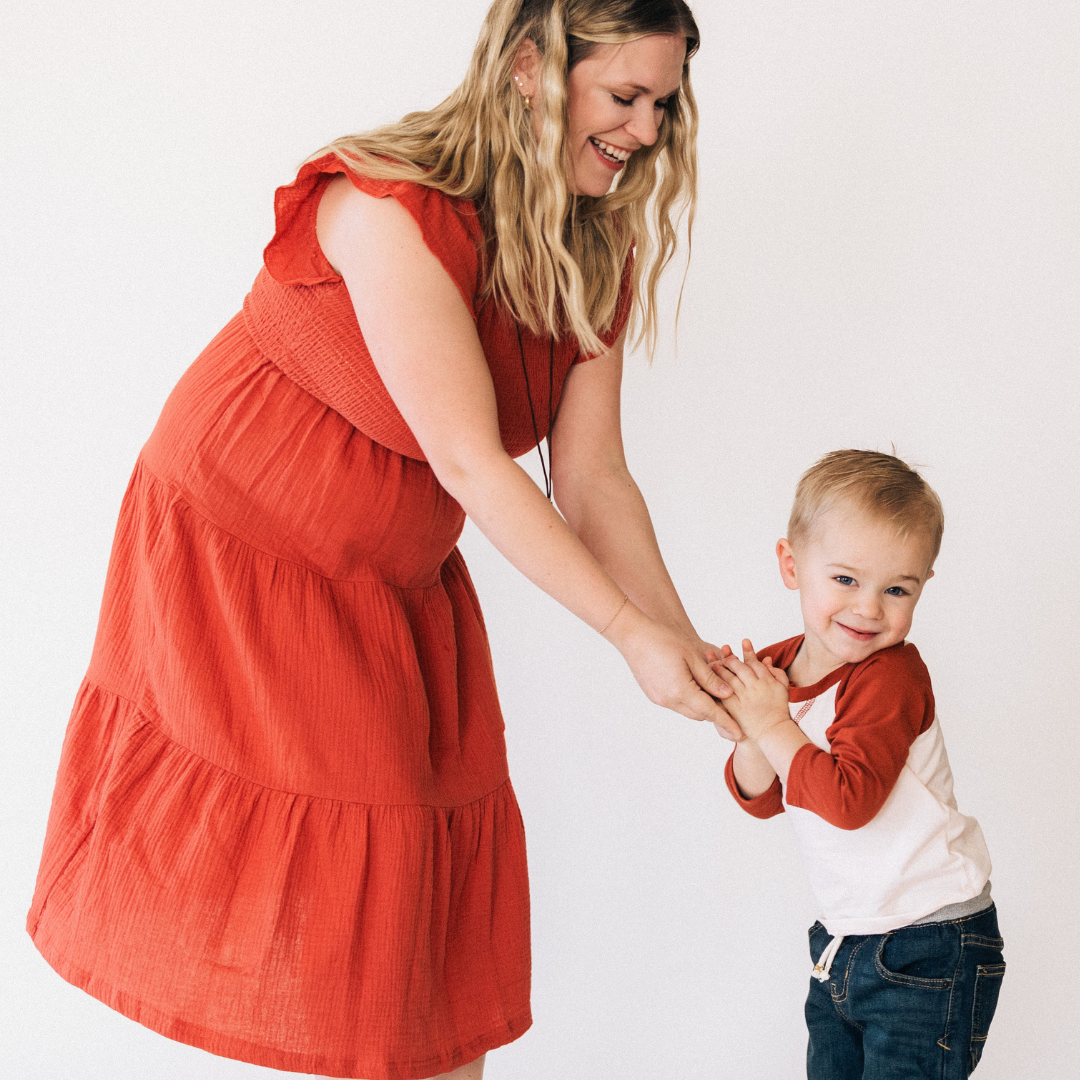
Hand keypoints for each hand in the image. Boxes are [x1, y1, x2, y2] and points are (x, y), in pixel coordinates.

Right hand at [604, 606, 743, 739]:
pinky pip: (677, 704)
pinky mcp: (654, 695)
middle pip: (699, 714)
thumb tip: (728, 694)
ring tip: (713, 693)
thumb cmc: (663, 640)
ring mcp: (659, 699)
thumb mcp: (692, 657)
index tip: (739, 734)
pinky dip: (689, 699)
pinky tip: (694, 686)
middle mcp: (669, 700)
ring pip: (688, 710)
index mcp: (680, 690)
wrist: (633, 636)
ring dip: (701, 705)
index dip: (726, 722)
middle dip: (715, 713)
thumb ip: (710, 678)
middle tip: (731, 708)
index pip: (709, 712)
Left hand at [716, 639, 790, 741]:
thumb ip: (777, 674)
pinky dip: (714, 683)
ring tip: (712, 658)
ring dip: (720, 666)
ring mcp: (744, 698)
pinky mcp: (734, 708)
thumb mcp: (783, 690)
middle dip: (731, 656)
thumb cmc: (777, 710)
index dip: (749, 652)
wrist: (772, 731)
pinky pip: (722, 693)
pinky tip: (708, 676)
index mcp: (767, 682)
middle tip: (723, 647)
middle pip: (740, 668)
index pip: (755, 663)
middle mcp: (755, 688)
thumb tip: (767, 659)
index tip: (744, 641)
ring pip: (729, 678)